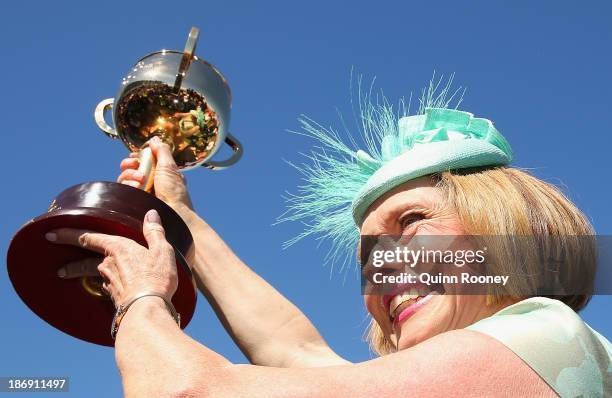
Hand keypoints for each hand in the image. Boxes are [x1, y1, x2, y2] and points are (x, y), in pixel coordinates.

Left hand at [49, 209, 177, 305]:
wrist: (147, 307)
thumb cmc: (155, 277)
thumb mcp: (161, 250)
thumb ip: (154, 232)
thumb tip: (151, 214)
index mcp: (118, 248)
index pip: (89, 237)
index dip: (69, 233)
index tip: (51, 233)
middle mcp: (108, 264)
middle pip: (83, 258)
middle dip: (67, 252)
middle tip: (52, 245)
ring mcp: (107, 281)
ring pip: (89, 273)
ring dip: (77, 271)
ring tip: (64, 273)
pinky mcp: (111, 296)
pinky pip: (102, 286)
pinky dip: (99, 284)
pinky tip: (101, 286)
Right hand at [118, 136, 192, 209]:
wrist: (173, 214)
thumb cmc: (175, 192)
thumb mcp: (170, 167)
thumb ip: (162, 151)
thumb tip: (155, 139)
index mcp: (160, 173)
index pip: (142, 162)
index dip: (135, 158)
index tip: (135, 157)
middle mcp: (149, 182)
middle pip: (129, 169)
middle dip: (129, 165)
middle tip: (135, 164)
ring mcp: (141, 193)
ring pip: (124, 179)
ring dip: (129, 175)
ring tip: (140, 180)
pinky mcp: (134, 202)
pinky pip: (123, 191)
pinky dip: (127, 186)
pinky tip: (135, 187)